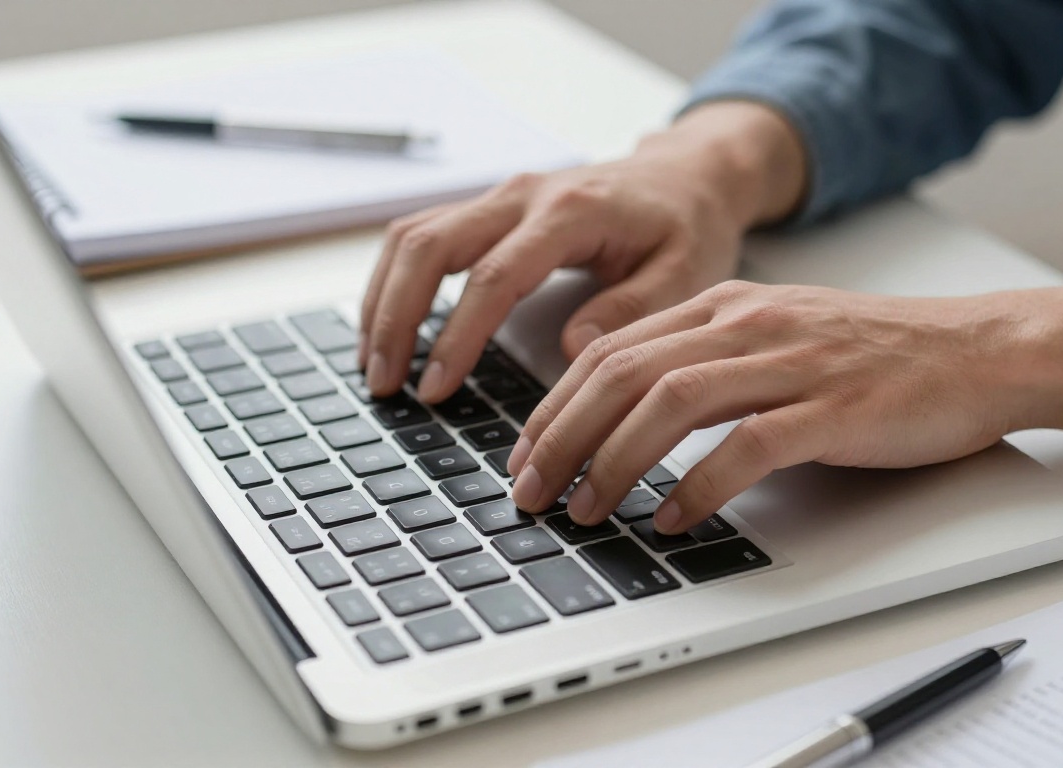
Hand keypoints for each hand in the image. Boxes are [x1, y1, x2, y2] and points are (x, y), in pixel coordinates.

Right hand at [358, 101, 806, 400]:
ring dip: (382, 299)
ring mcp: (502, 196)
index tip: (435, 388)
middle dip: (395, 316)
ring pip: (414, 235)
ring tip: (375, 366)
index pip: (494, 276)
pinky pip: (424, 235)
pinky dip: (395, 282)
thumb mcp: (684, 272)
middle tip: (384, 384)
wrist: (688, 177)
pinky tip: (388, 328)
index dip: (457, 336)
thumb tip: (571, 349)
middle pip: (430, 246)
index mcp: (572, 212)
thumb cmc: (688, 227)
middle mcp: (524, 194)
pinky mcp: (491, 208)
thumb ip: (630, 309)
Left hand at [506, 281, 1062, 532]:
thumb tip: (631, 417)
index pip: (612, 349)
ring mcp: (790, 363)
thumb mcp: (777, 336)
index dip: (554, 404)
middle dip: (561, 436)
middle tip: (532, 492)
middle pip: (623, 373)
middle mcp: (747, 324)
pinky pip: (746, 446)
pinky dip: (698, 487)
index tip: (526, 453)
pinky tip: (672, 520)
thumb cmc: (878, 355)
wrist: (982, 349)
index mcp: (725, 306)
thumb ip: (708, 360)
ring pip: (670, 403)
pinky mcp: (833, 408)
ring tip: (586, 509)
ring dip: (613, 461)